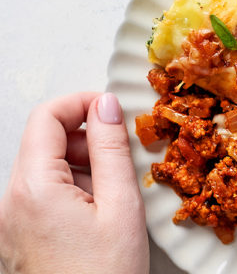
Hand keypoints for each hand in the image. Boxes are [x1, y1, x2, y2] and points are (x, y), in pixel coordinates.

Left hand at [0, 92, 148, 273]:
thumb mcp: (120, 204)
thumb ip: (111, 146)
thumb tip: (105, 104)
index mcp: (34, 187)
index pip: (47, 115)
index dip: (81, 102)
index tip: (111, 108)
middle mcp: (12, 200)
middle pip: (44, 138)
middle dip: (85, 134)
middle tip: (122, 152)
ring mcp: (11, 220)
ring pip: (45, 165)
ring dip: (82, 161)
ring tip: (114, 188)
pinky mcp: (19, 236)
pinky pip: (43, 192)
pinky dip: (73, 185)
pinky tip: (100, 209)